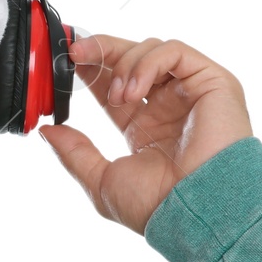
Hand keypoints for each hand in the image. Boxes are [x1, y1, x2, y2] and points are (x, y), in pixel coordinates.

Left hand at [37, 35, 252, 235]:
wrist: (196, 211)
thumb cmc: (159, 206)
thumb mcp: (102, 181)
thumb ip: (75, 153)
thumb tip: (49, 131)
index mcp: (145, 127)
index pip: (113, 84)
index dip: (91, 69)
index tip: (67, 61)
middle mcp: (168, 106)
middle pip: (132, 59)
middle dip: (102, 50)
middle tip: (76, 51)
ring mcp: (191, 92)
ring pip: (152, 50)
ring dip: (125, 65)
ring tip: (117, 96)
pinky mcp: (212, 81)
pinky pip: (175, 52)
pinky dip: (148, 63)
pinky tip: (134, 90)